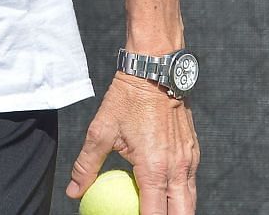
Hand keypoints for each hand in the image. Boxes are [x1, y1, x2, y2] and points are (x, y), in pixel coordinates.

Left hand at [66, 75, 199, 213]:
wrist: (155, 69)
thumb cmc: (127, 98)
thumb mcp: (101, 131)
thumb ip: (87, 166)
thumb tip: (74, 191)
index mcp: (154, 169)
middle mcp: (177, 168)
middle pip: (181, 214)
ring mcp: (189, 160)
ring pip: (190, 200)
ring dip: (177, 211)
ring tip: (159, 211)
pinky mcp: (193, 150)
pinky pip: (191, 181)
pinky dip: (181, 193)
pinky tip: (167, 194)